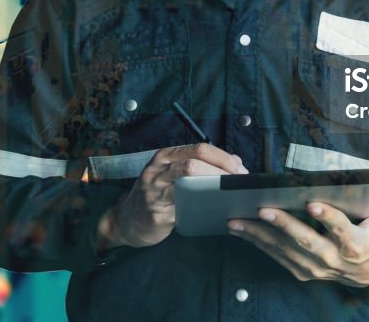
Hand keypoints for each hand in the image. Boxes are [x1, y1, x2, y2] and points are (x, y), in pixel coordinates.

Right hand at [95, 143, 247, 250]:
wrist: (127, 219)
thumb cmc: (156, 193)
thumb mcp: (173, 172)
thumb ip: (201, 164)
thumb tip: (236, 161)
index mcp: (165, 156)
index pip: (198, 149)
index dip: (223, 158)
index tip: (240, 169)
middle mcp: (158, 170)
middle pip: (194, 164)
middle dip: (221, 172)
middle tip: (239, 183)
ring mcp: (155, 193)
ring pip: (188, 185)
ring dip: (214, 190)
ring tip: (231, 196)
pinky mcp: (157, 215)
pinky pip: (184, 211)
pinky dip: (203, 211)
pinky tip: (216, 213)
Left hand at [227, 194, 368, 287]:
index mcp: (356, 243)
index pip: (341, 229)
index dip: (327, 216)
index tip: (312, 203)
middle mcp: (334, 258)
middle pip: (307, 241)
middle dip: (284, 224)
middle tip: (263, 209)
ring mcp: (316, 268)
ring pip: (285, 250)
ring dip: (260, 235)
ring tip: (237, 220)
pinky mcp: (303, 272)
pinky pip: (278, 257)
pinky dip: (258, 243)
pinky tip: (241, 230)